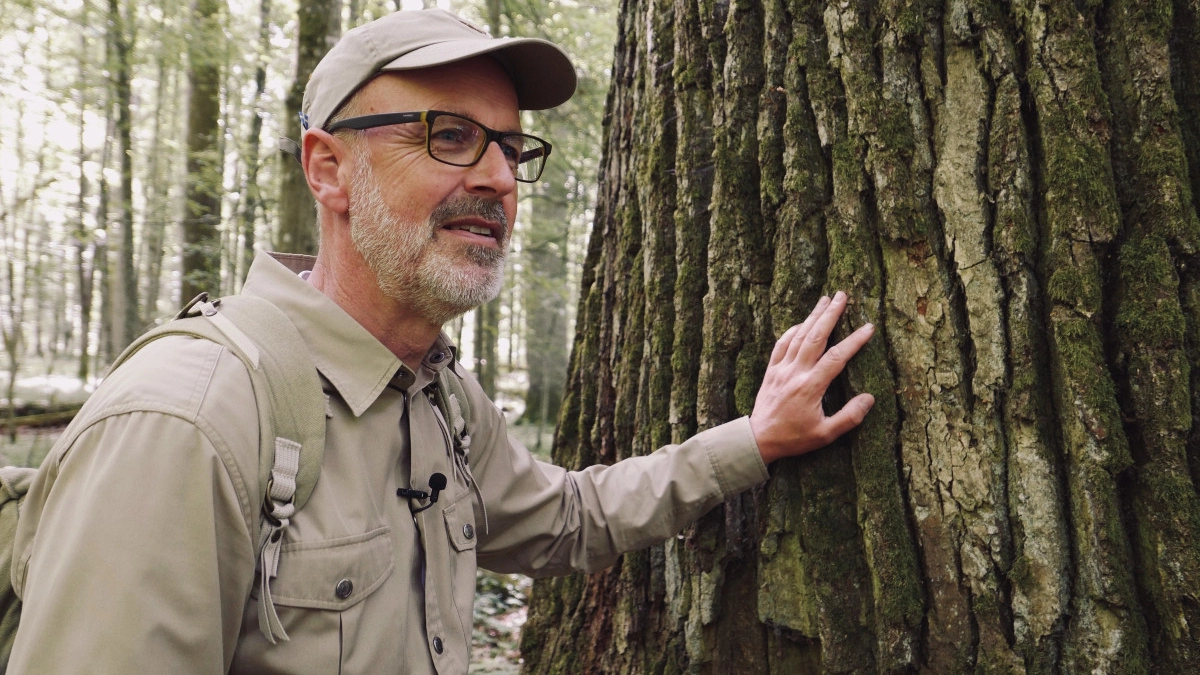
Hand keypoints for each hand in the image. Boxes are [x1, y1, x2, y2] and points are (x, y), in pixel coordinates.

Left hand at [749, 292, 875, 463]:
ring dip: (812, 316)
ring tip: (825, 299)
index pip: (836, 357)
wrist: (759, 439)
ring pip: (798, 335)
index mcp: (810, 387)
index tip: (868, 327)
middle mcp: (795, 372)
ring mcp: (781, 369)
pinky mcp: (771, 370)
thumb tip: (869, 398)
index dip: (854, 341)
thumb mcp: (825, 434)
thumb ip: (849, 417)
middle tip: (842, 295)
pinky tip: (802, 323)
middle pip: (815, 336)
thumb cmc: (794, 438)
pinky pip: (781, 344)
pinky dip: (792, 330)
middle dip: (830, 314)